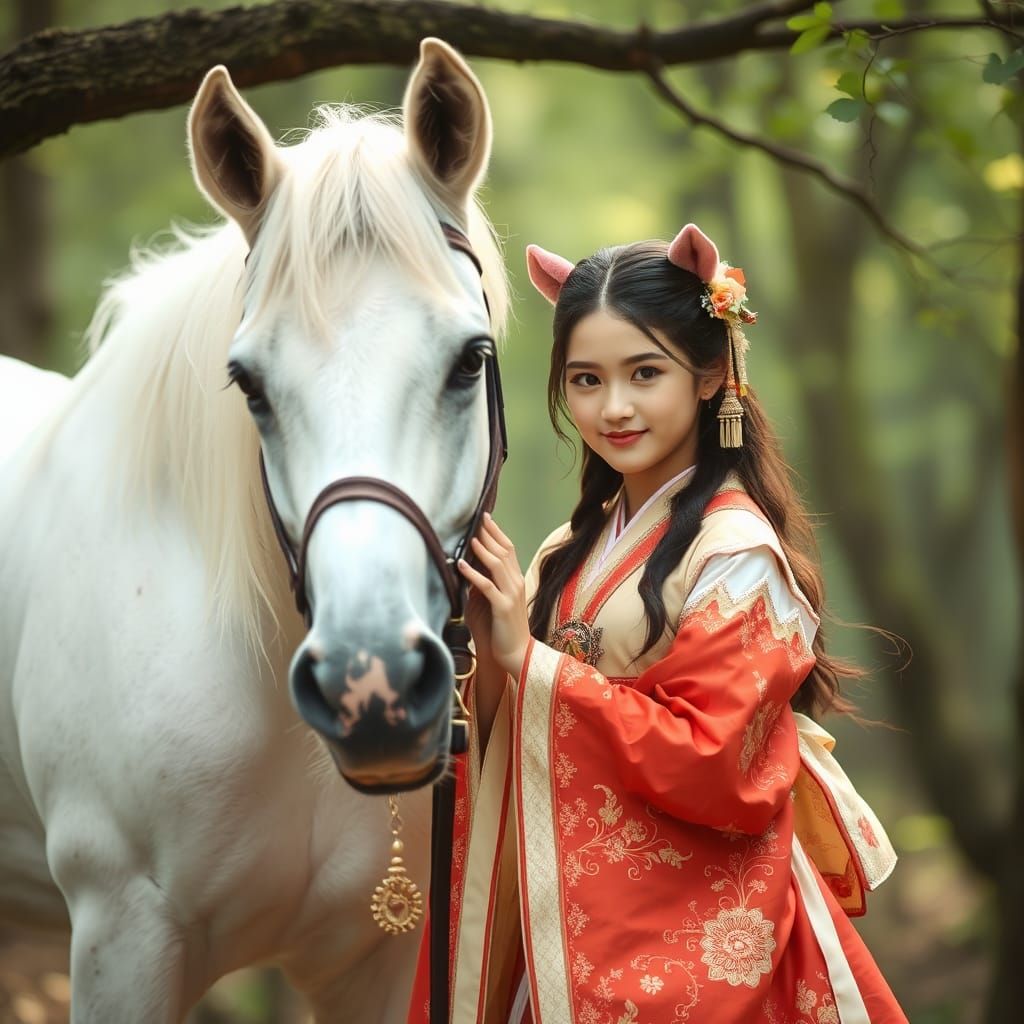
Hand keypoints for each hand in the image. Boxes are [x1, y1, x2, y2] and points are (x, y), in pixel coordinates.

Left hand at [457, 513, 530, 678]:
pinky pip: (487, 587)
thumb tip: (468, 566)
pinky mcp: (503, 608)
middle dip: (490, 534)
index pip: (508, 549)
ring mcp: (511, 595)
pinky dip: (474, 574)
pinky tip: (462, 565)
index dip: (497, 533)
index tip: (486, 518)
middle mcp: (516, 583)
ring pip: (498, 566)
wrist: (516, 653)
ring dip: (483, 550)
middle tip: (478, 519)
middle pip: (504, 552)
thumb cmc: (501, 628)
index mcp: (516, 580)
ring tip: (471, 538)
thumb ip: (484, 583)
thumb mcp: (492, 600)